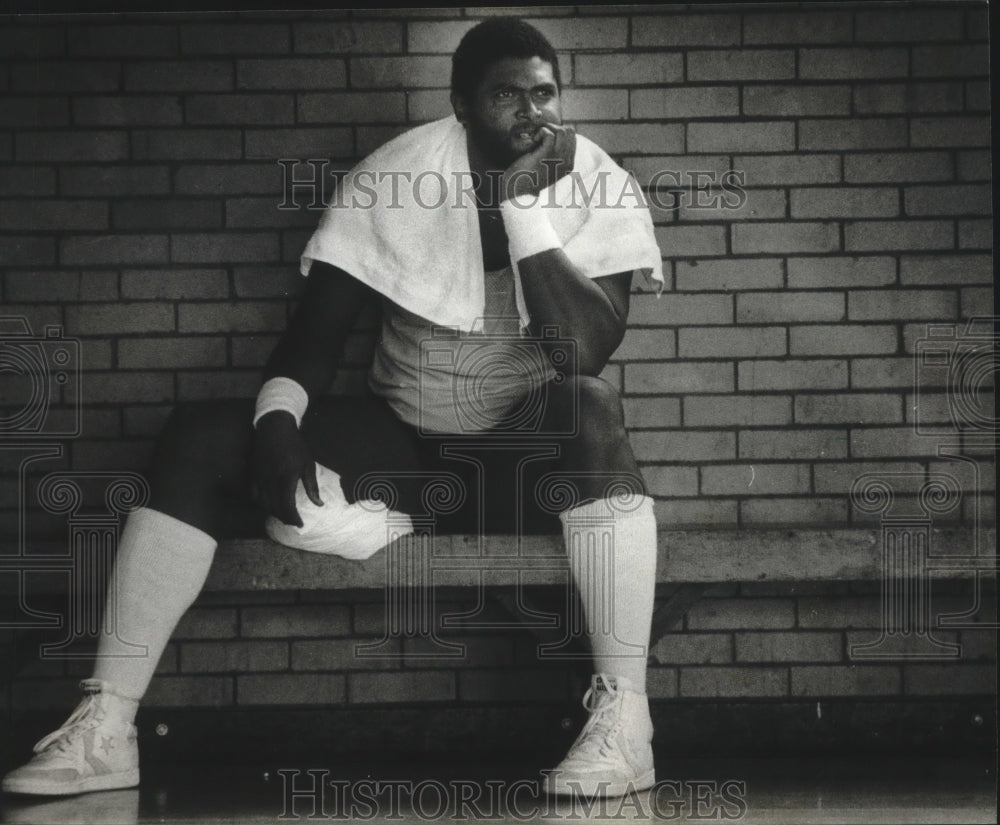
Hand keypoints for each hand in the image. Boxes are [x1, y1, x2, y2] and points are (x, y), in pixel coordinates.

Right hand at [250, 411, 322, 526]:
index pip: (287, 505)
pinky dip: (262, 504)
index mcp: (287, 477)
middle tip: (293, 521)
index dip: (293, 518)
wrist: (274, 429)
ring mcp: (260, 478)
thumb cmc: (295, 446)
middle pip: (275, 507)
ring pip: (264, 504)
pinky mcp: (252, 475)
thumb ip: (312, 486)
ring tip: (284, 515)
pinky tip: (270, 505)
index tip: (300, 524)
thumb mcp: (308, 464)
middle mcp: (271, 480)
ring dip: (274, 512)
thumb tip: (319, 504)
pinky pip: (254, 496)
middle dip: (285, 518)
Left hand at [501, 123, 575, 201]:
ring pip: (563, 131)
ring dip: (549, 129)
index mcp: (568, 165)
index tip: (546, 137)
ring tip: (537, 137)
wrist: (518, 193)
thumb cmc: (528, 181)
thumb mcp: (545, 169)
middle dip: (555, 128)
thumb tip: (552, 139)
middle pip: (570, 132)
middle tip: (541, 135)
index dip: (559, 132)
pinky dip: (541, 132)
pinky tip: (533, 140)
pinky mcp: (547, 155)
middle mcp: (567, 162)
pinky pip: (550, 134)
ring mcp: (558, 158)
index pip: (572, 139)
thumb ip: (553, 158)